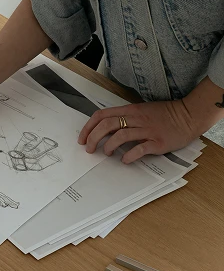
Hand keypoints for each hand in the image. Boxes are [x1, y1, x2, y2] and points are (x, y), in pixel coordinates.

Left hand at [78, 99, 198, 162]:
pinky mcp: (157, 142)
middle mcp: (137, 119)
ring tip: (106, 153)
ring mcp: (147, 130)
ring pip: (120, 135)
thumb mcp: (142, 111)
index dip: (88, 127)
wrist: (189, 116)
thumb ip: (125, 118)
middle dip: (93, 137)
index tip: (82, 138)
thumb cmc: (165, 115)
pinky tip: (125, 160)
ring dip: (108, 145)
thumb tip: (106, 130)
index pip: (102, 115)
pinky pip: (139, 149)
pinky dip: (129, 156)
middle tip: (89, 149)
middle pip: (107, 125)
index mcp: (131, 110)